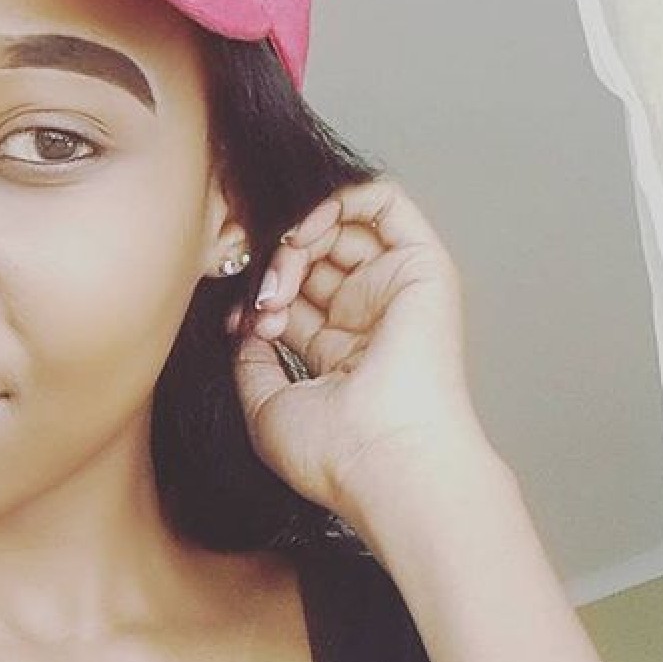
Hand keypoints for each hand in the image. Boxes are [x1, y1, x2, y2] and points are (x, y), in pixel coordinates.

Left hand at [229, 178, 496, 518]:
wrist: (383, 461)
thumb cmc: (333, 454)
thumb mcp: (266, 406)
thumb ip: (252, 360)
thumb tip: (243, 326)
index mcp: (341, 354)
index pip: (293, 297)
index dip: (259, 294)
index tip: (238, 319)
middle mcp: (370, 320)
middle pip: (313, 260)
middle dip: (276, 266)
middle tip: (263, 299)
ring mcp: (397, 292)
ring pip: (340, 229)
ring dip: (299, 238)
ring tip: (283, 275)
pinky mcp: (423, 267)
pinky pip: (386, 203)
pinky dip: (340, 199)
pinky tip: (307, 231)